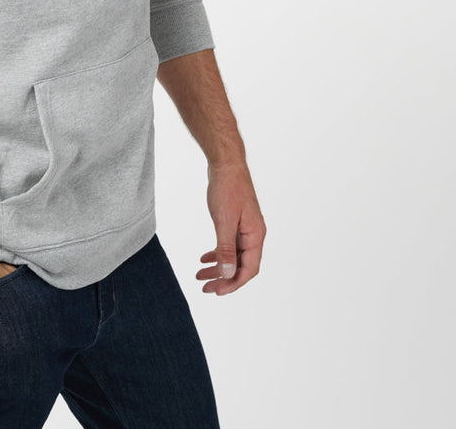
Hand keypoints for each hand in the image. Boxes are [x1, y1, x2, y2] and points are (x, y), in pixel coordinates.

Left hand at [196, 162, 265, 295]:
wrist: (226, 163)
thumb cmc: (228, 189)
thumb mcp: (224, 221)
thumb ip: (225, 249)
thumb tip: (227, 274)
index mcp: (255, 236)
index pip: (249, 269)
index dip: (233, 283)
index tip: (217, 291)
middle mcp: (253, 234)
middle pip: (241, 265)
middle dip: (223, 278)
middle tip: (205, 288)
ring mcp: (245, 228)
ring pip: (233, 256)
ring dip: (218, 267)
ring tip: (200, 275)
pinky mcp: (236, 222)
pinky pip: (228, 244)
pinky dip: (217, 252)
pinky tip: (203, 257)